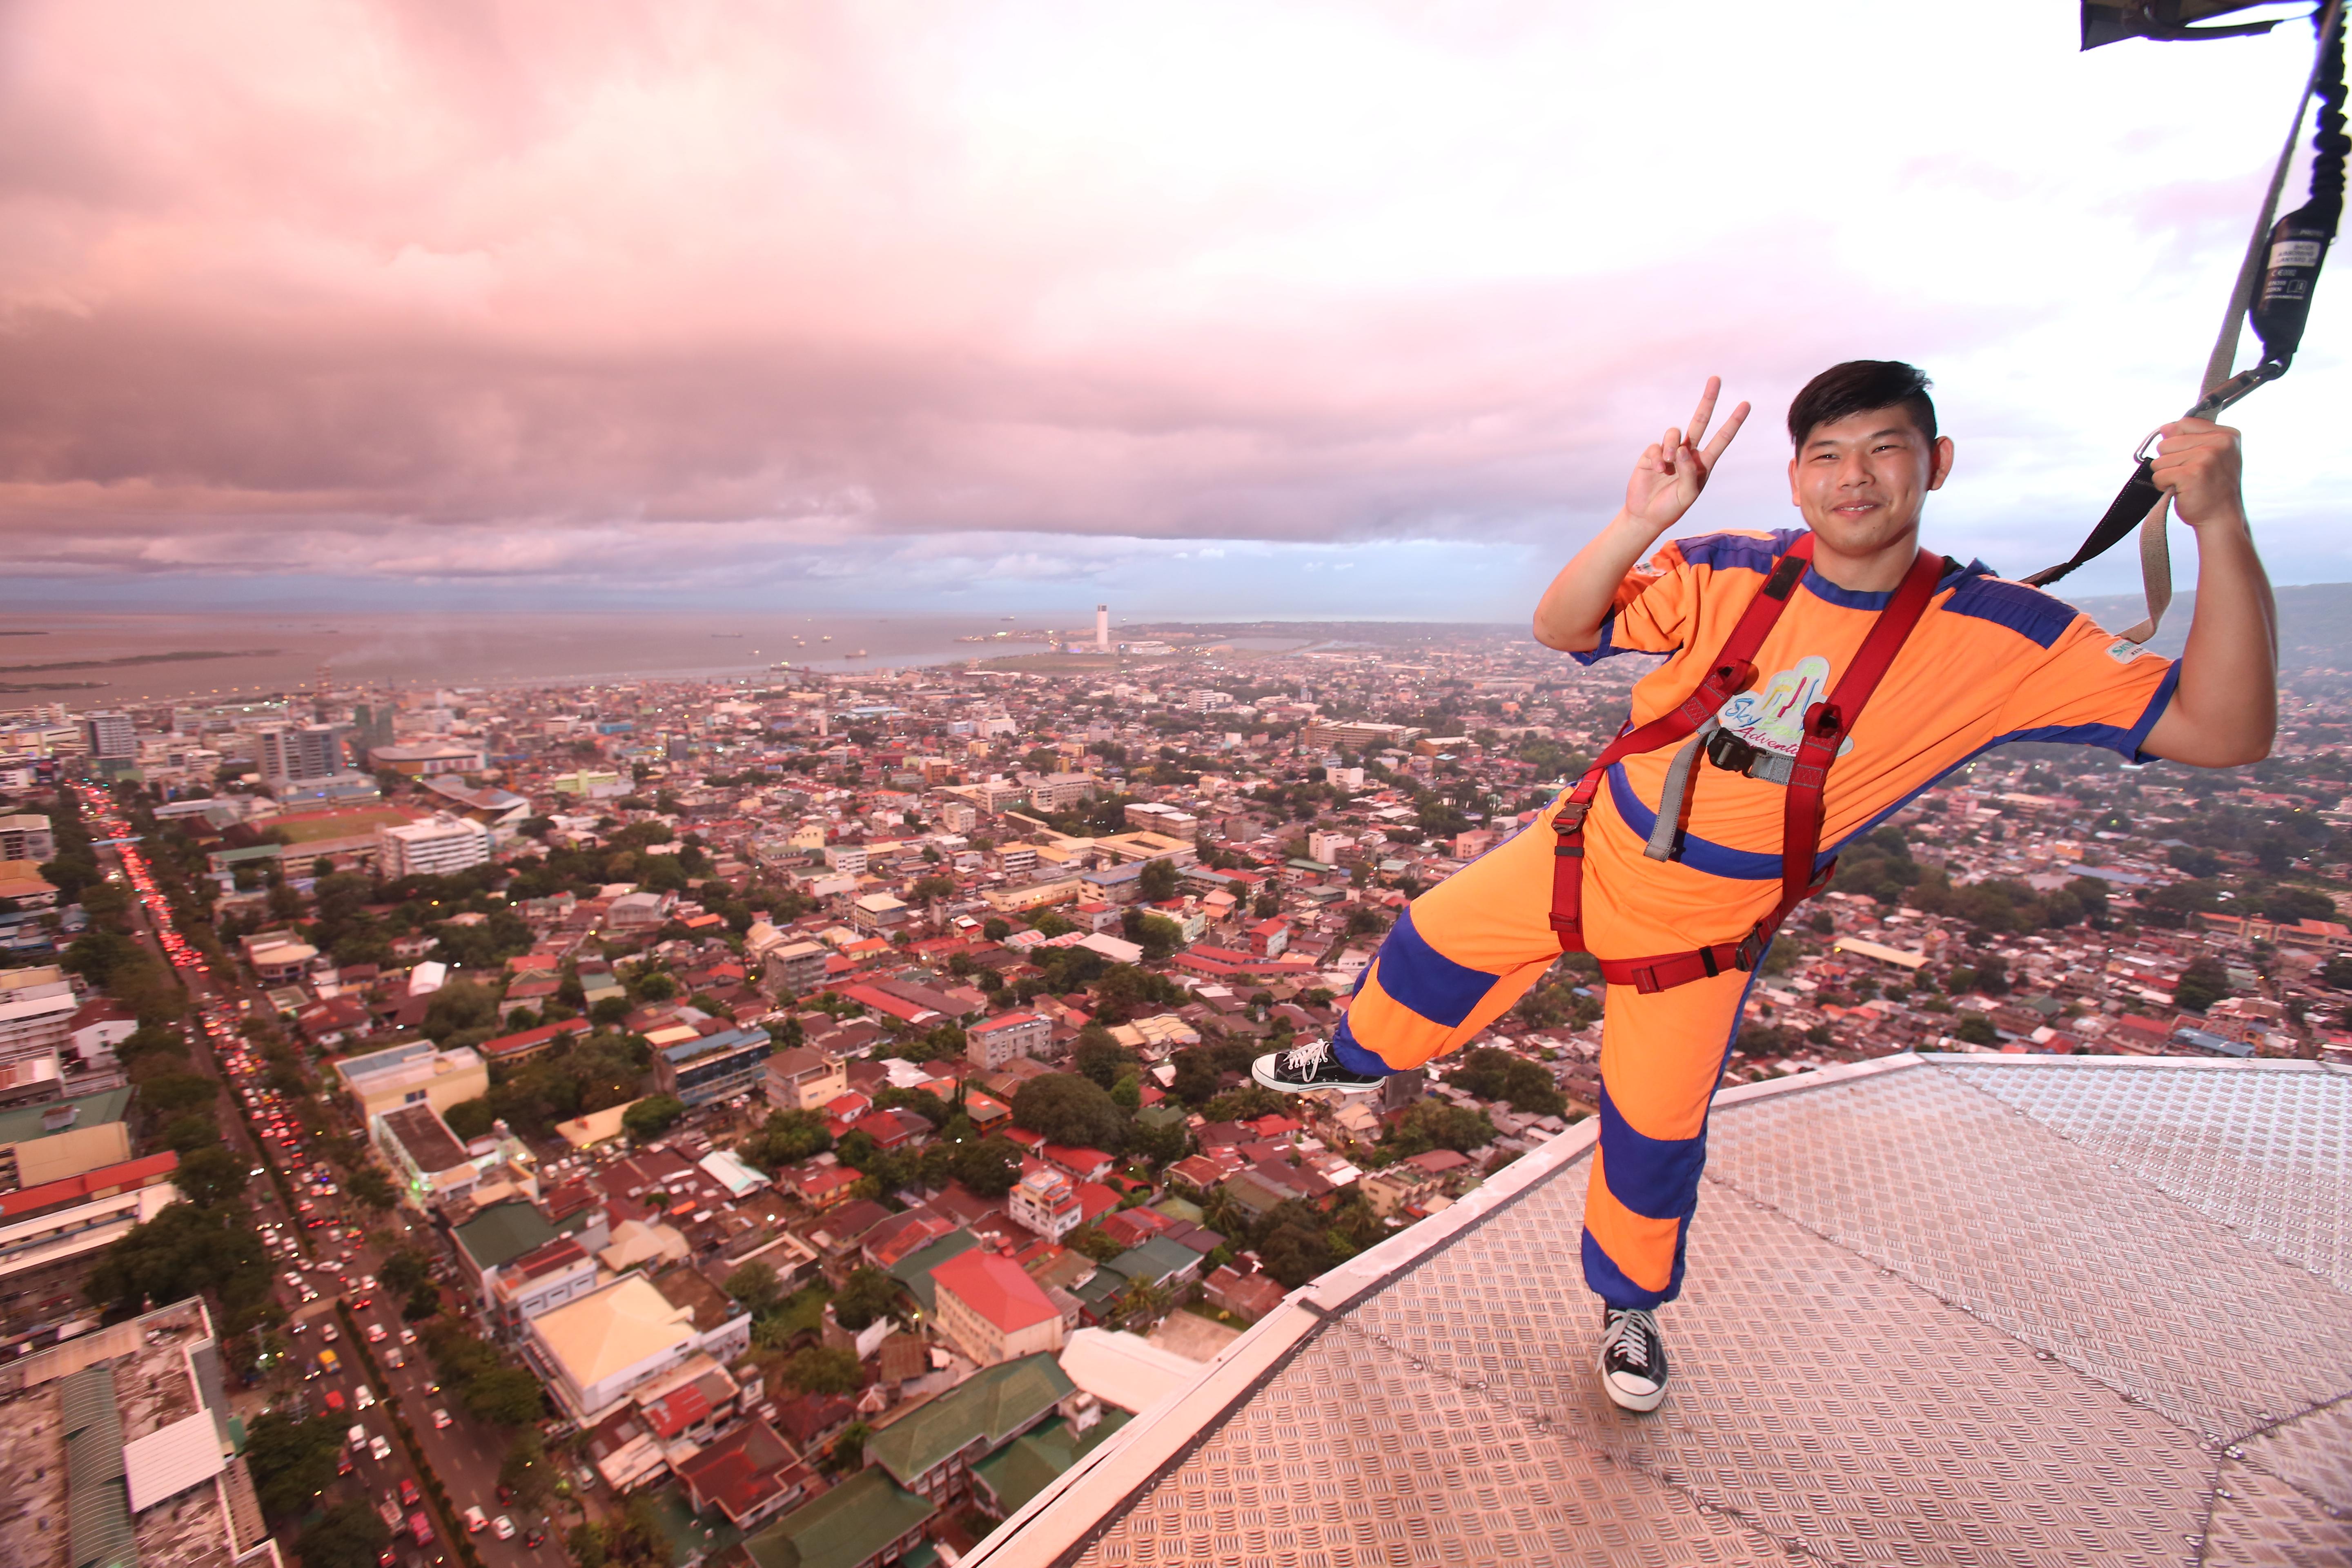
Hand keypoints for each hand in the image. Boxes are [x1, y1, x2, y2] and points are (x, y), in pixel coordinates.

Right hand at [1624, 376, 1749, 533]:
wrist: (1646, 515)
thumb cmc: (1671, 507)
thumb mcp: (1688, 495)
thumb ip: (1690, 472)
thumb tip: (1683, 448)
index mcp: (1704, 463)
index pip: (1722, 438)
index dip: (1733, 422)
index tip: (1745, 404)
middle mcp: (1689, 453)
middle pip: (1700, 420)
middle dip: (1708, 400)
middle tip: (1716, 379)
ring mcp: (1670, 452)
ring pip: (1675, 433)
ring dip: (1671, 446)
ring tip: (1667, 463)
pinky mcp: (1652, 454)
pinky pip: (1657, 446)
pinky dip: (1657, 457)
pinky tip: (1657, 470)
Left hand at [2149, 417, 2245, 529]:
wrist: (2221, 518)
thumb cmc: (2213, 489)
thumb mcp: (2209, 457)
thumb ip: (2190, 438)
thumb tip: (2165, 428)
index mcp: (2227, 435)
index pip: (2184, 423)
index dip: (2178, 442)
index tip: (2191, 458)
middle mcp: (2220, 443)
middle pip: (2168, 442)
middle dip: (2170, 462)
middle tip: (2189, 475)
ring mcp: (2206, 457)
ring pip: (2160, 459)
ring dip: (2167, 474)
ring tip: (2185, 484)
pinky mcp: (2191, 474)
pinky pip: (2158, 475)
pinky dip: (2163, 486)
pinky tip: (2180, 491)